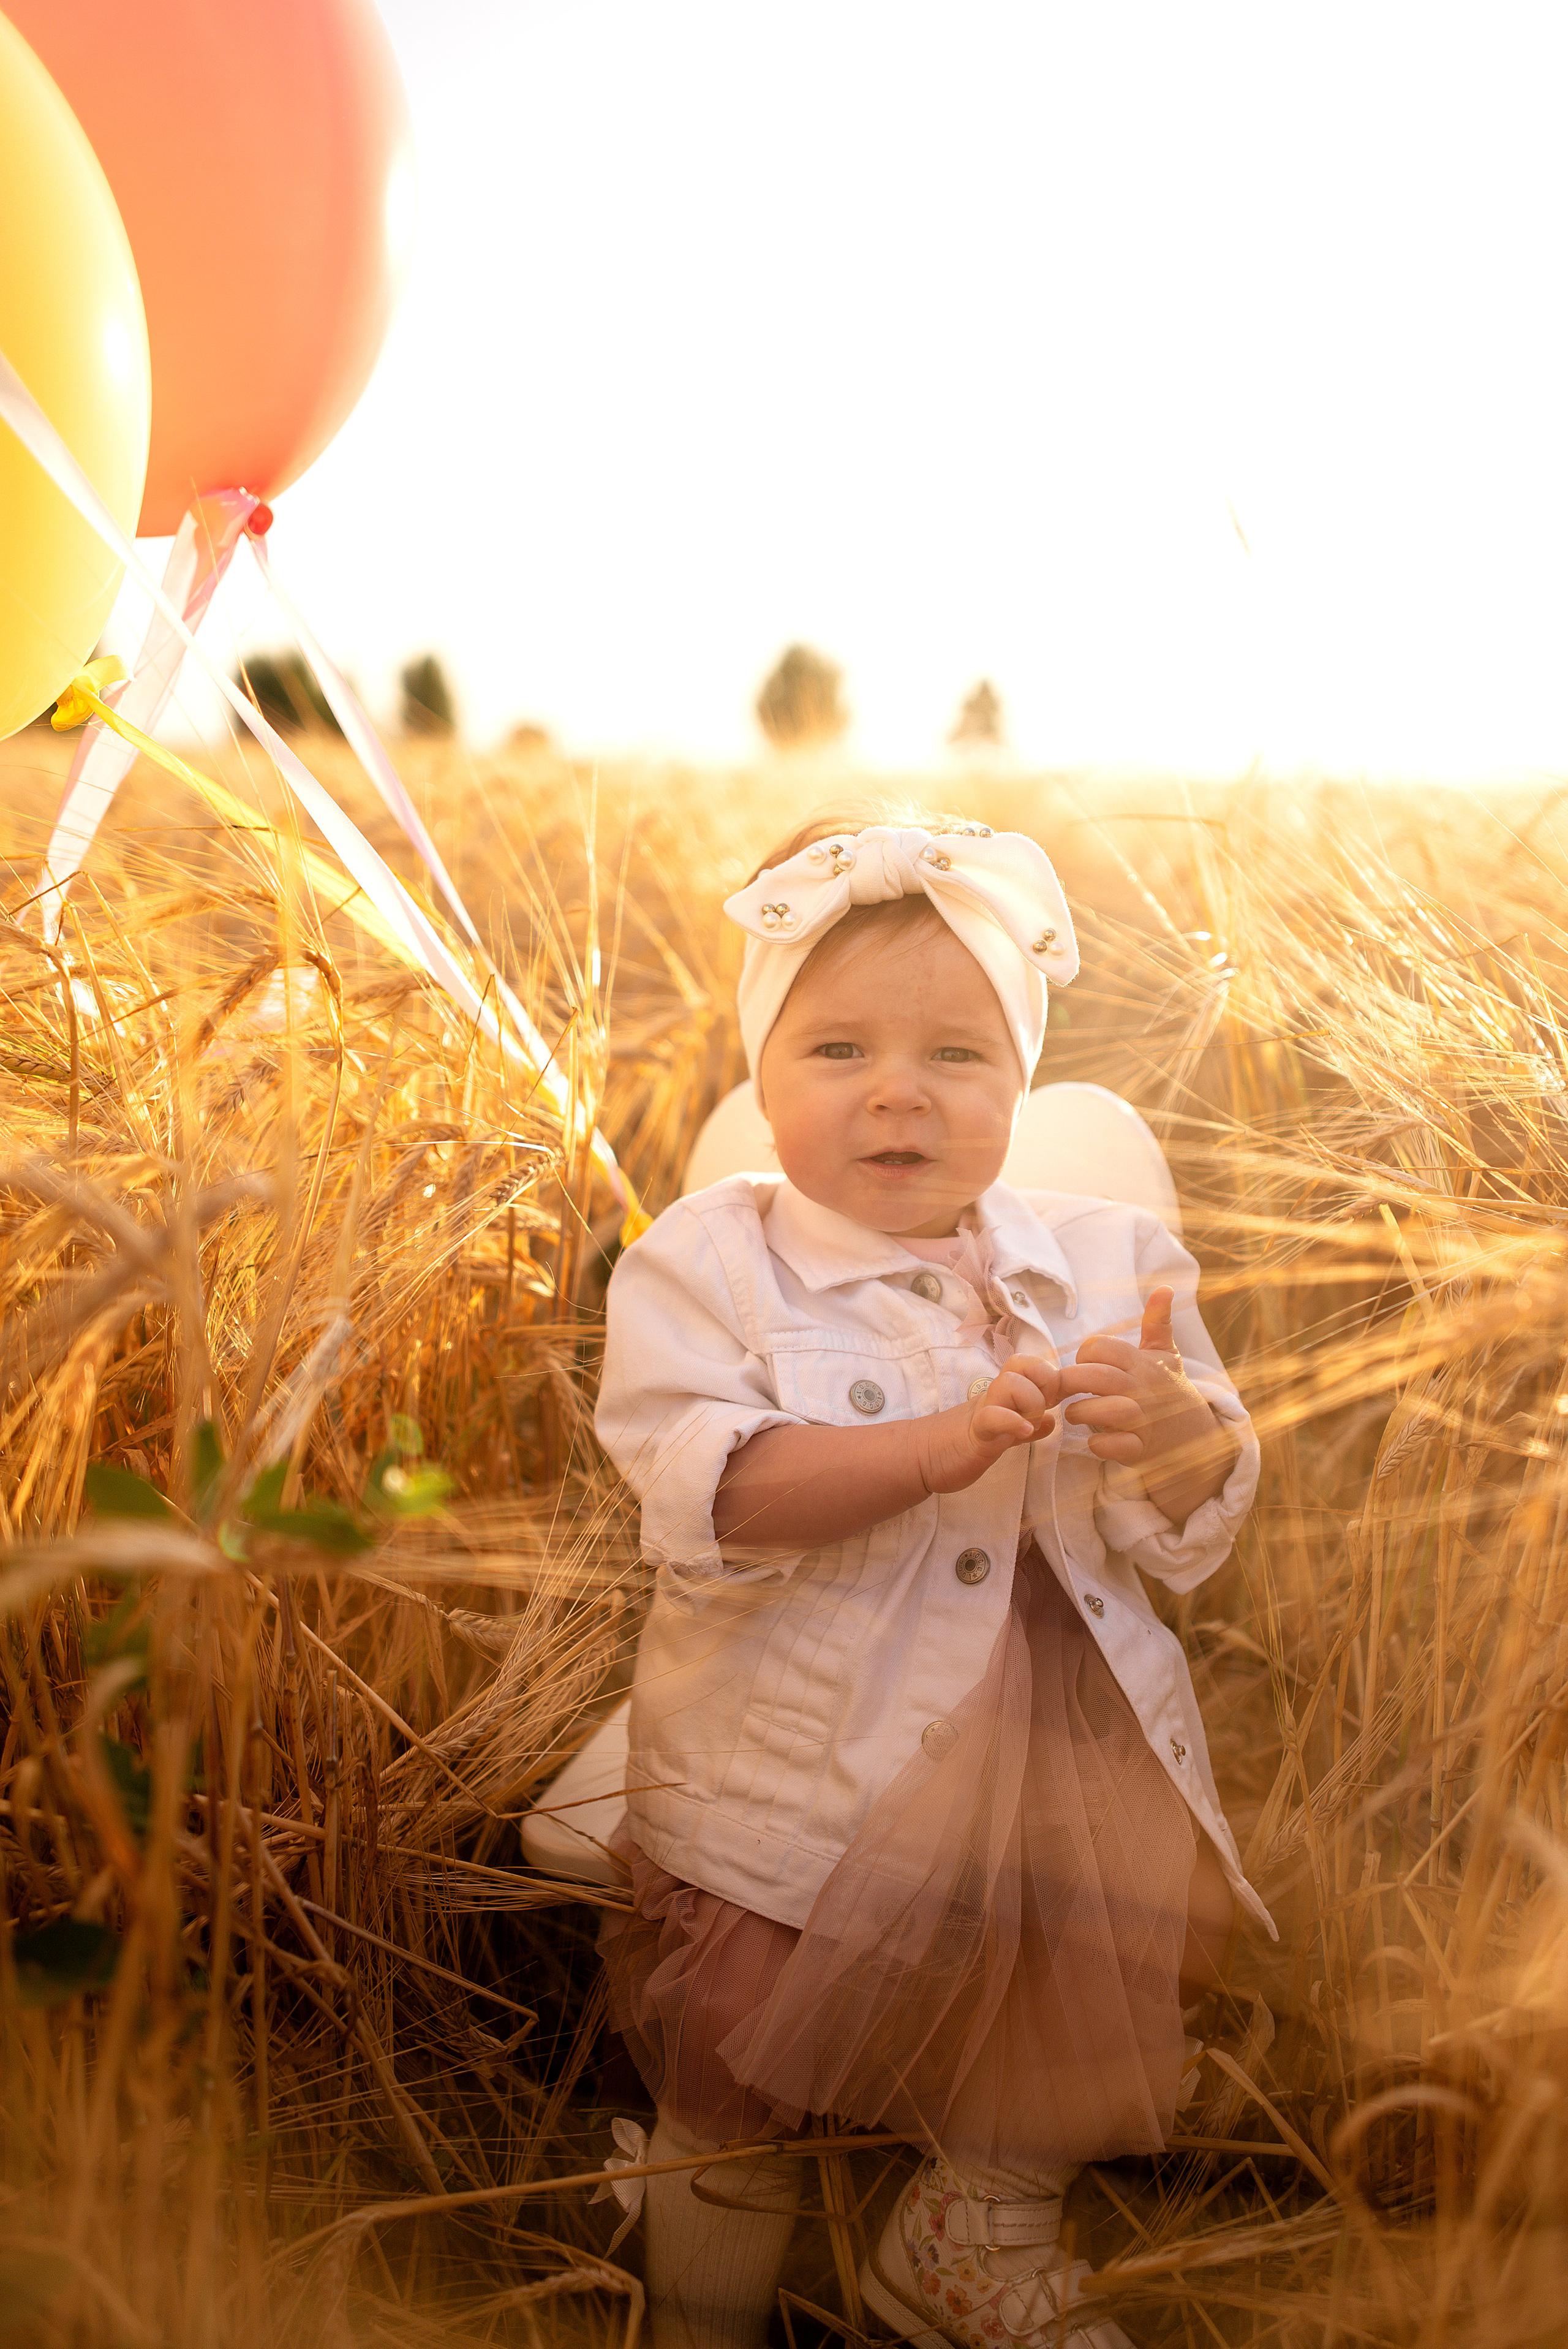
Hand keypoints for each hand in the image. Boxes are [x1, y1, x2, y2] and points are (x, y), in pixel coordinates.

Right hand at [913, 1353, 1059, 1496]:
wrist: (924, 1454)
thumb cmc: (965, 1441)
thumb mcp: (1004, 1431)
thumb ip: (1028, 1426)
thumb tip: (1053, 1421)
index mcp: (1004, 1393)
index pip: (1033, 1364)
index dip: (1052, 1376)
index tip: (1054, 1401)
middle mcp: (995, 1395)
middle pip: (1026, 1364)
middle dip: (1045, 1386)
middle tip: (1040, 1413)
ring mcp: (984, 1411)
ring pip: (1013, 1385)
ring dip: (1030, 1405)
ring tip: (1027, 1427)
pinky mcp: (975, 1433)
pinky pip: (995, 1417)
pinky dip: (1013, 1422)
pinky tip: (1023, 1432)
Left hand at [1063, 1288, 1236, 1523]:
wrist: (1190, 1434)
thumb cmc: (1166, 1388)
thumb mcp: (1164, 1354)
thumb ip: (1157, 1322)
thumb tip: (1165, 1288)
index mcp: (1143, 1363)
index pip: (1104, 1348)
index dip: (1086, 1353)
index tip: (1083, 1363)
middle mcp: (1143, 1390)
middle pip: (1099, 1378)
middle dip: (1072, 1381)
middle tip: (1064, 1388)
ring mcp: (1143, 1421)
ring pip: (1106, 1412)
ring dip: (1080, 1412)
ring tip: (1074, 1412)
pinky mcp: (1139, 1449)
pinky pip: (1113, 1447)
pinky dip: (1099, 1445)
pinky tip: (1094, 1439)